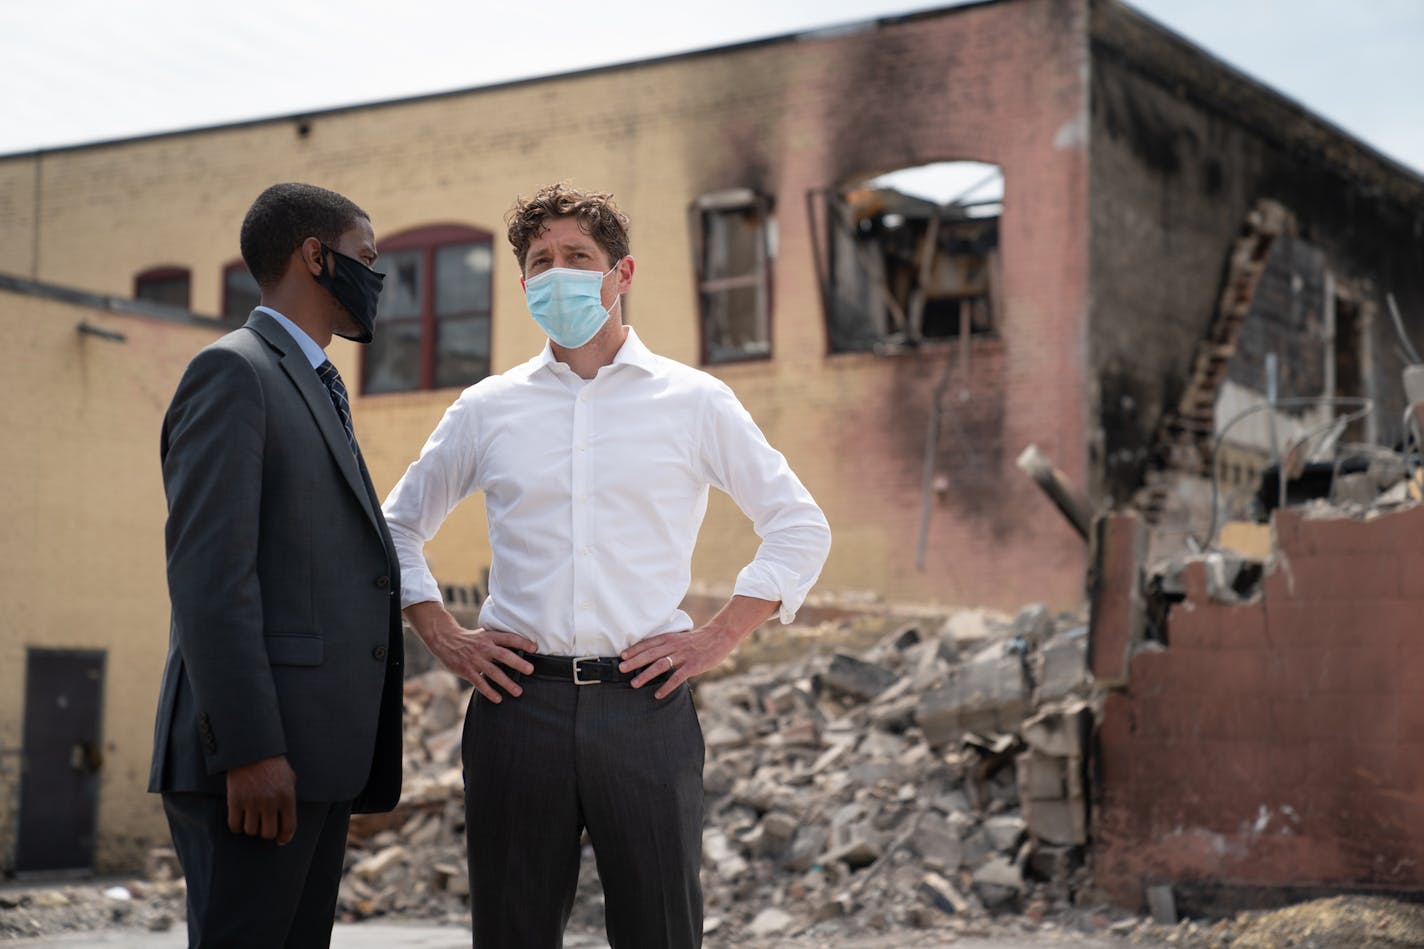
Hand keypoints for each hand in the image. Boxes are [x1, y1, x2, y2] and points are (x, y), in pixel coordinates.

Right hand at [226, 754, 296, 844]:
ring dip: (251, 828)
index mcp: (287, 796)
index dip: (284, 838)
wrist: (251, 750)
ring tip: (252, 819)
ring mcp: (252, 802)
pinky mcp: (235, 800)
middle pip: (268, 833)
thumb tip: (287, 826)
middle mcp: (270, 802)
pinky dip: (236, 827)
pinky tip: (239, 820)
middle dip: (266, 832)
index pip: (288, 827)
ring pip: (251, 831)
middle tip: (263, 826)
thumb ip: (290, 799)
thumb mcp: (289, 778)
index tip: (280, 841)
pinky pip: (235, 825)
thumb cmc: (272, 764)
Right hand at [405, 602, 535, 702]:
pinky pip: (479, 683)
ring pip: (493, 672)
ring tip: (518, 692)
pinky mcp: (466, 670)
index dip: (522, 642)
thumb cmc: (471, 639)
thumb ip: (499, 640)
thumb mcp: (485, 634)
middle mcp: (484, 647)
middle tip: (530, 670)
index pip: (509, 638)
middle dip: (518, 663)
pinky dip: (489, 692)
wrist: (445, 639)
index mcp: (490, 637)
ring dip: (506, 683)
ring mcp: (475, 659)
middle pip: (504, 655)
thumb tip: (521, 648)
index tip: (535, 648)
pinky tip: (498, 699)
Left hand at [619, 625, 739, 699]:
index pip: (648, 644)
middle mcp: (674, 645)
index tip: (622, 656)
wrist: (719, 636)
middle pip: (650, 654)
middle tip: (621, 669)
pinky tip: (658, 694)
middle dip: (634, 662)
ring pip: (661, 665)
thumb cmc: (697, 640)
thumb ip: (666, 645)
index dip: (634, 650)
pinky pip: (678, 677)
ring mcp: (683, 655)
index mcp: (670, 638)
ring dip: (646, 675)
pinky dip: (667, 686)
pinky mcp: (693, 665)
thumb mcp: (679, 638)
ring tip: (635, 684)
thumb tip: (650, 655)